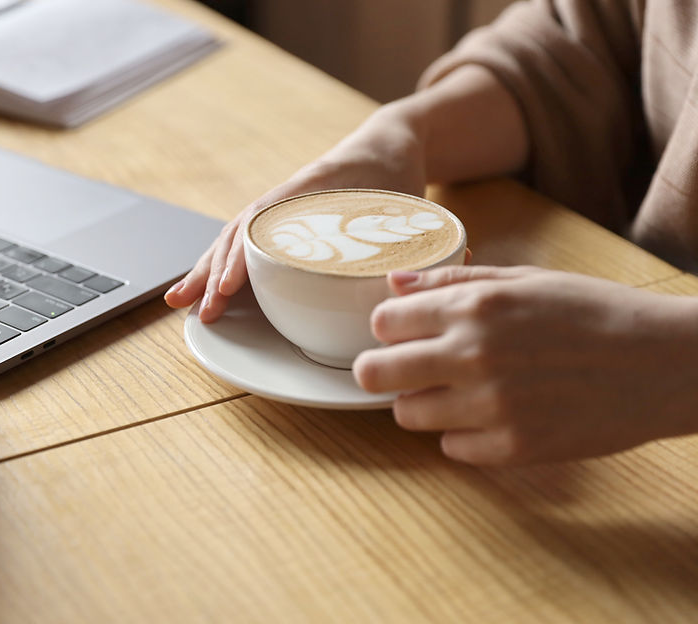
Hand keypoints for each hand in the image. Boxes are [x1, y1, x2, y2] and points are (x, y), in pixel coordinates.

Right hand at [164, 104, 427, 321]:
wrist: (389, 140)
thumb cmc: (394, 168)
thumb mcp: (404, 199)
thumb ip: (403, 236)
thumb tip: (401, 285)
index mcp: (308, 188)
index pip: (262, 224)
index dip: (242, 258)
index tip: (226, 288)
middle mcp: (285, 199)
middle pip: (236, 234)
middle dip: (211, 273)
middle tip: (198, 309)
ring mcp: (279, 209)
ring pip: (232, 239)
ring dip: (206, 271)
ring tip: (180, 301)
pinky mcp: (282, 220)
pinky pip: (244, 243)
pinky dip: (222, 265)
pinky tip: (209, 287)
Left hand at [352, 266, 697, 465]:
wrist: (665, 362)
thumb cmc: (595, 312)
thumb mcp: (526, 279)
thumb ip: (453, 280)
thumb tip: (393, 283)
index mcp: (475, 306)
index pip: (382, 322)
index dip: (388, 329)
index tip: (402, 333)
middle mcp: (474, 355)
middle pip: (375, 373)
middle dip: (381, 371)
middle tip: (402, 371)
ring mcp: (493, 406)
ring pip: (407, 415)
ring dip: (423, 403)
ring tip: (459, 391)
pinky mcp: (514, 448)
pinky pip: (452, 448)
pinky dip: (464, 435)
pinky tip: (495, 416)